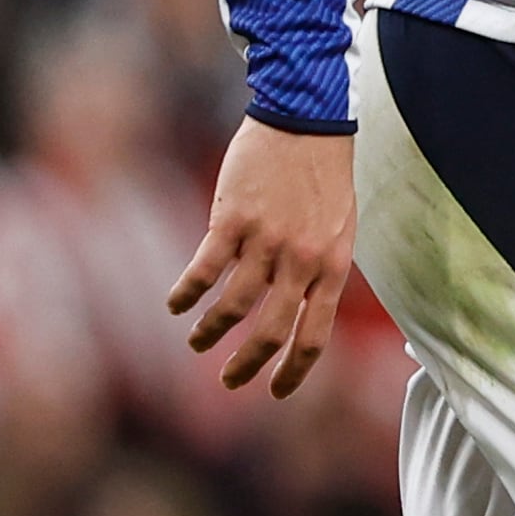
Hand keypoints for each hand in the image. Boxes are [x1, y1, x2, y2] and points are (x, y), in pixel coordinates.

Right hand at [169, 120, 357, 399]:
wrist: (307, 122)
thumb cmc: (324, 176)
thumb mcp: (339, 229)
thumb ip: (320, 269)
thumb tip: (302, 307)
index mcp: (333, 267)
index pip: (315, 336)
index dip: (293, 371)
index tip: (275, 393)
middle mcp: (302, 261)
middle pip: (273, 332)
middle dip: (248, 364)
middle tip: (229, 381)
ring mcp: (267, 241)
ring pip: (234, 306)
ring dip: (211, 330)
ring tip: (197, 340)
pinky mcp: (233, 220)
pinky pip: (205, 269)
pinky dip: (187, 292)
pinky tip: (176, 304)